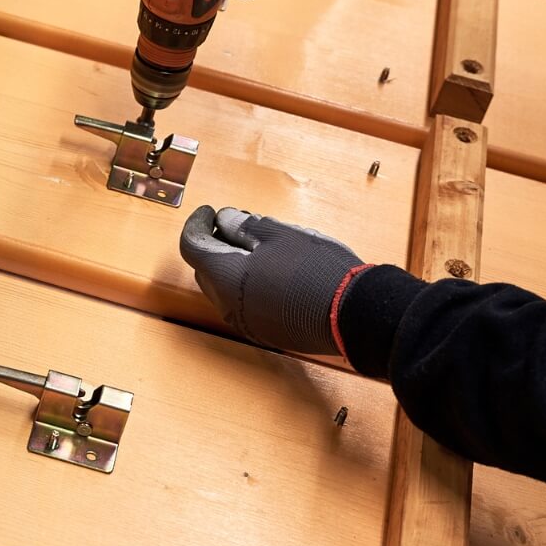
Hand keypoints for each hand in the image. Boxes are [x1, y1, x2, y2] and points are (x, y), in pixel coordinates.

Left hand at [179, 205, 365, 354]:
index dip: (196, 224)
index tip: (208, 212)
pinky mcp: (266, 333)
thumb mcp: (279, 235)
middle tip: (234, 226)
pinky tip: (270, 273)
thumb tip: (225, 220)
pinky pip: (243, 305)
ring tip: (257, 248)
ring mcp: (247, 323)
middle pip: (205, 269)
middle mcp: (227, 305)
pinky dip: (246, 286)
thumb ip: (244, 226)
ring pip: (223, 289)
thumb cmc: (317, 269)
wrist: (354, 314)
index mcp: (225, 276)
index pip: (192, 247)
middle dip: (213, 245)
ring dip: (230, 266)